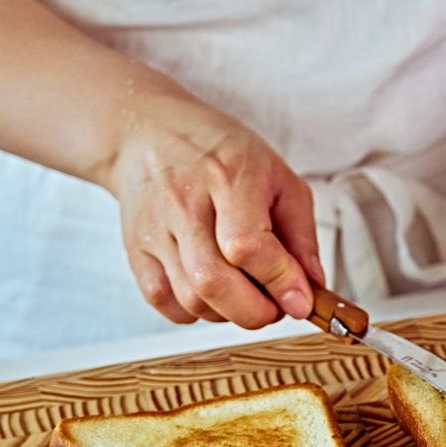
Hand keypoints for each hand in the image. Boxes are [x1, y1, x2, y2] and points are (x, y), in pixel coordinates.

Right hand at [108, 93, 323, 327]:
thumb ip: (302, 237)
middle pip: (214, 282)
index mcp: (227, 177)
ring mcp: (155, 230)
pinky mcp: (136, 251)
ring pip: (192, 301)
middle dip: (256, 312)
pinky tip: (212, 292)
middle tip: (274, 306)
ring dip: (229, 314)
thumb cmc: (223, 156)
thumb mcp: (279, 180)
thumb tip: (309, 290)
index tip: (300, 301)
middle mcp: (184, 203)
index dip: (279, 282)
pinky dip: (196, 312)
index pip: (248, 246)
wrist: (151, 132)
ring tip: (246, 294)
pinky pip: (166, 304)